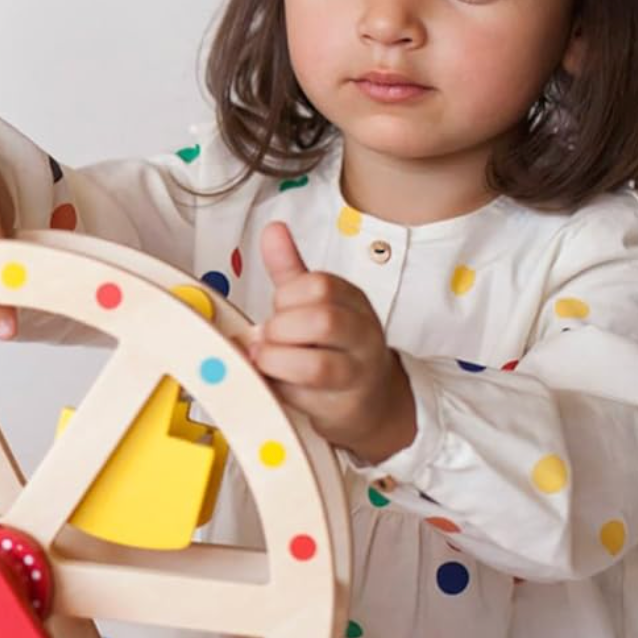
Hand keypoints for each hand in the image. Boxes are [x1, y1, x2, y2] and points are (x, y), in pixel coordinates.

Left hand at [247, 221, 416, 463]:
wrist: (372, 400)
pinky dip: (282, 391)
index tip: (277, 308)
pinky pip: (308, 400)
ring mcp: (357, 374)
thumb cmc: (334, 346)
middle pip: (323, 321)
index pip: (320, 286)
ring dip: (278, 362)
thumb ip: (291, 269)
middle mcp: (362, 335)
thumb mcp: (316, 304)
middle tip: (267, 337)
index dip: (287, 296)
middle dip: (282, 329)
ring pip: (317, 366)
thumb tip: (272, 229)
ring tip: (265, 360)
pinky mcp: (344, 408)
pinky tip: (274, 384)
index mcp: (353, 301)